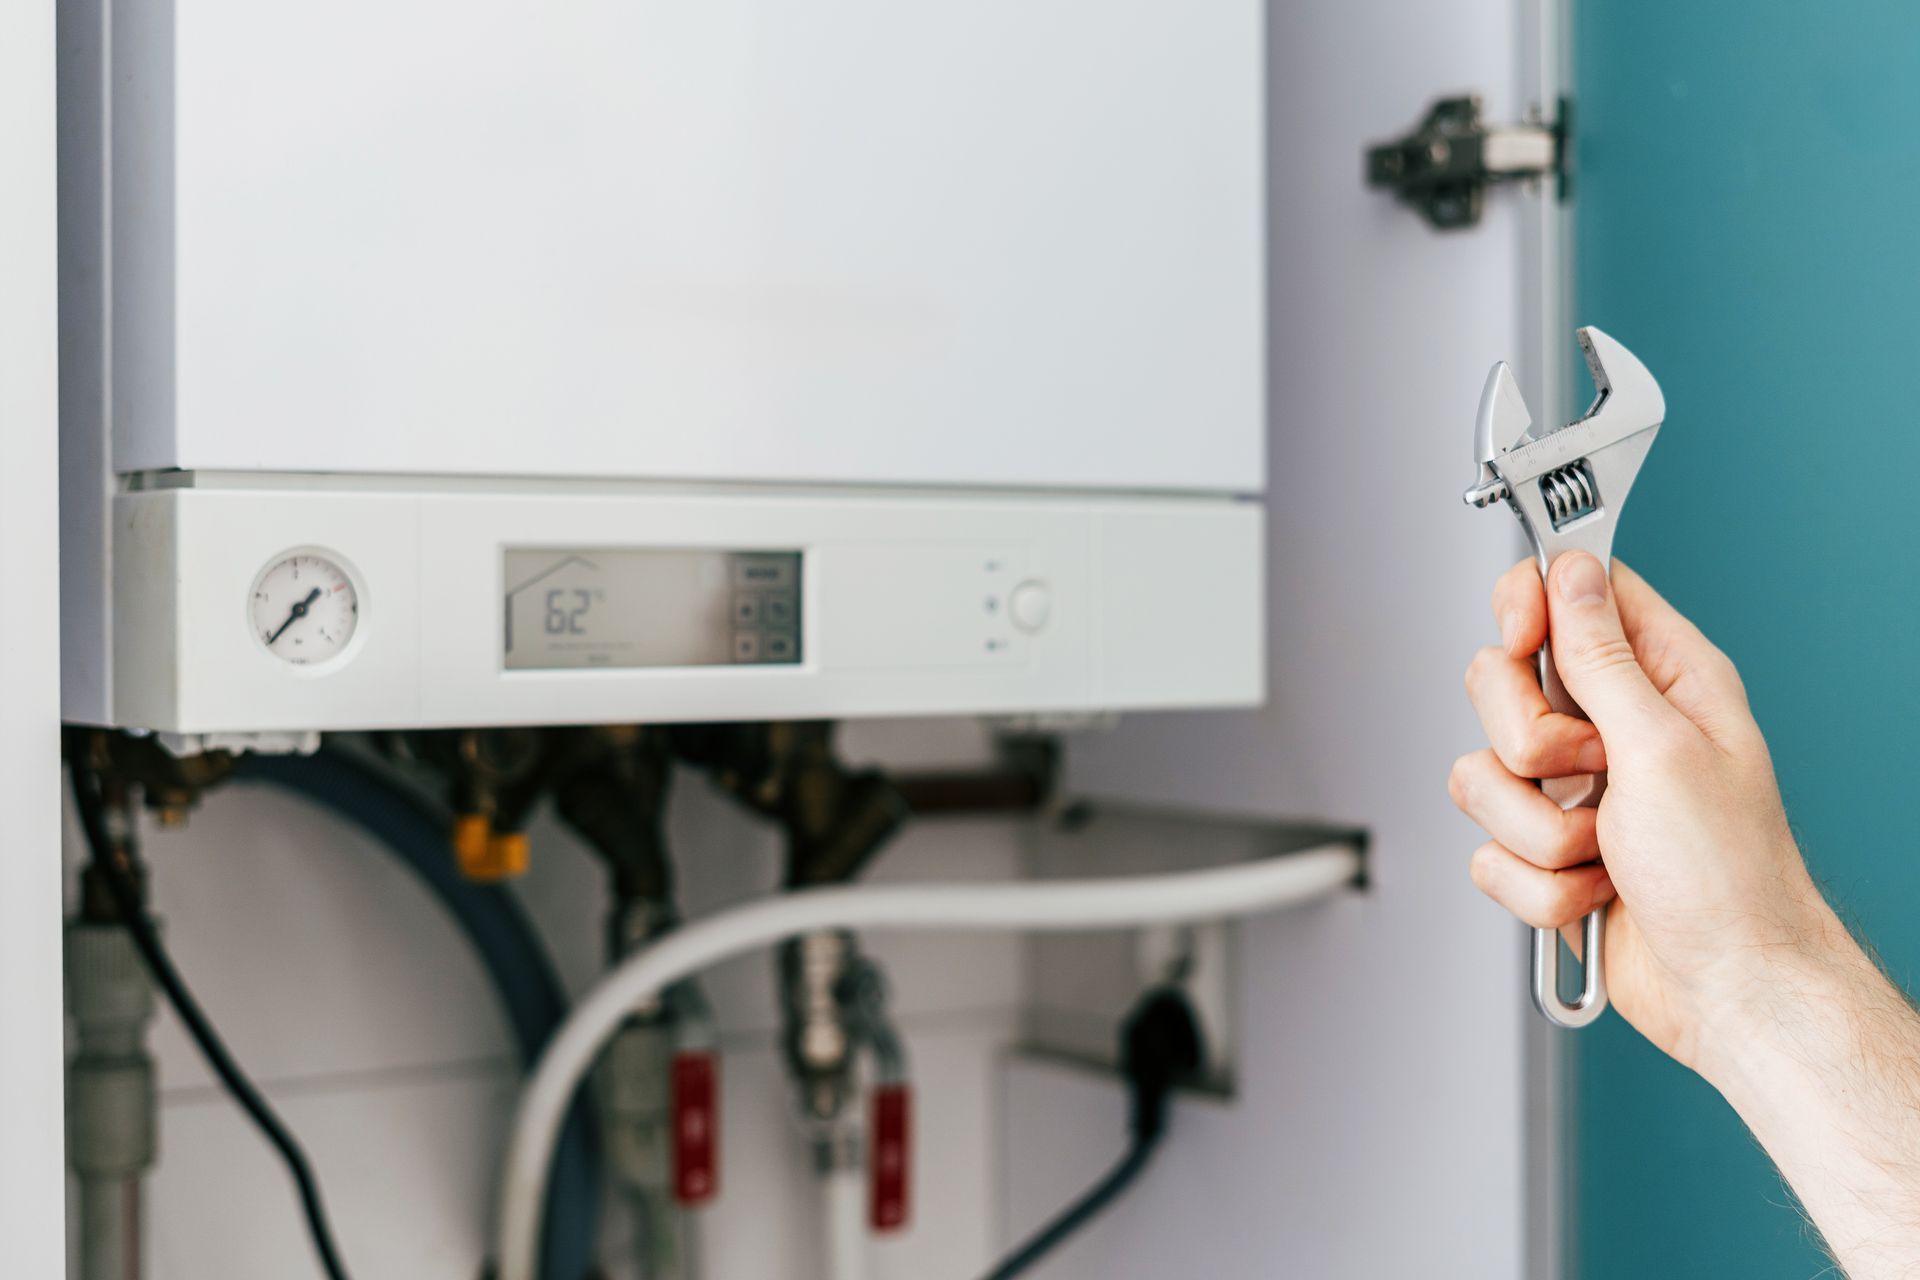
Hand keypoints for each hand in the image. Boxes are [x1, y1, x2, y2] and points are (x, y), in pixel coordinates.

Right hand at [1449, 551, 1839, 1072]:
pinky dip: (1537, 884)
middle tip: (1587, 771)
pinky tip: (1594, 890)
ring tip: (1602, 851)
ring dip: (1539, 832)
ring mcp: (1574, 791)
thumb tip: (1570, 573)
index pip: (1571, 592)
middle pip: (1501, 682)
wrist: (1726, 988)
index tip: (1523, 639)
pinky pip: (1486, 849)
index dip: (1529, 603)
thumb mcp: (1665, 747)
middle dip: (1528, 743)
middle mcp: (1613, 726)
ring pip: (1483, 774)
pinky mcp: (1544, 850)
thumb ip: (1602, 657)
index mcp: (1662, 678)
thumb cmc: (1730, 878)